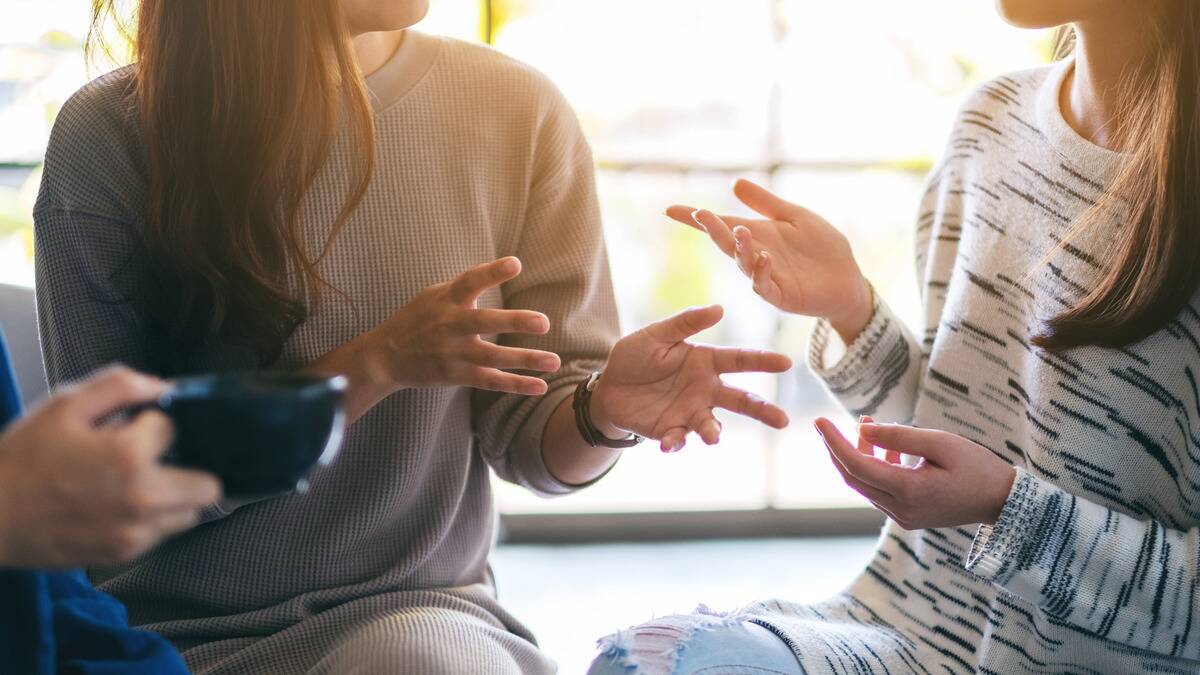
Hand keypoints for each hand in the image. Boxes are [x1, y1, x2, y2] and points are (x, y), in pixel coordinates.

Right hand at [0, 367, 221, 568]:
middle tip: (155, 461)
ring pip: (190, 514)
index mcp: (130, 456)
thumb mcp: (64, 405)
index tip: (129, 429)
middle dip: (188, 467)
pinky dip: (151, 520)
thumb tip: (161, 386)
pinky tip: (118, 506)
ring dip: (174, 497)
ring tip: (136, 484)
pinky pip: (161, 535)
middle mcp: (142, 498)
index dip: (151, 424)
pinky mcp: (123, 553)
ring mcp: (135, 531)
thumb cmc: (20, 461)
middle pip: (207, 485)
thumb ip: (119, 386)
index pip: (173, 429)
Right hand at [362, 257, 560, 395]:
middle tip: (543, 322)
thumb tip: (497, 271)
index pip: (469, 282)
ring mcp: (453, 353)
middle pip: (482, 322)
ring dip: (524, 360)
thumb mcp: (434, 295)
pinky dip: (515, 384)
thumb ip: (464, 287)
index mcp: (446, 300)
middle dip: (512, 322)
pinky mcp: (456, 375)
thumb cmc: (417, 319)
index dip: (491, 273)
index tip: (515, 264)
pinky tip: (540, 386)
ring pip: (492, 357)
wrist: (385, 357)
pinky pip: (490, 381)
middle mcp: (450, 326)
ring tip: (555, 361)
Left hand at [590, 305, 791, 451]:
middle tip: (783, 420)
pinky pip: (679, 438)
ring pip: (712, 425)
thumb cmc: (636, 356)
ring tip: (713, 438)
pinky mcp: (672, 430)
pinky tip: (668, 443)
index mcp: (706, 362)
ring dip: (713, 432)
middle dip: (763, 410)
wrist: (608, 387)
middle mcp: (705, 390)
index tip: (786, 363)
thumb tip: (719, 309)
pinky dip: (676, 442)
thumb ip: (685, 323)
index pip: (740, 360)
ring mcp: (690, 412)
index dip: (763, 361)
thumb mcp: (656, 334)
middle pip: (741, 400)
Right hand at [666, 179, 872, 343]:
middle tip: (700, 214)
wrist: (847, 278)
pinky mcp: (781, 296)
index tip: (670, 210)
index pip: (721, 225)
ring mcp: (766, 277)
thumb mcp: (795, 217)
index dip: (695, 219)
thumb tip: (735, 183)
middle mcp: (755, 256)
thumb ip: (766, 203)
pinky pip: (765, 286)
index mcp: (756, 235)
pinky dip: (761, 272)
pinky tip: (765, 257)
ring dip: (739, 248)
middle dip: (712, 229)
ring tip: (741, 231)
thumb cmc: (822, 248)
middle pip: (726, 242)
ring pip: (743, 264)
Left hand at [814, 417, 1016, 529]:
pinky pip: (879, 491)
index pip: (857, 465)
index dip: (834, 442)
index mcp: (908, 491)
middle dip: (838, 449)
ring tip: (867, 426)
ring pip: (865, 484)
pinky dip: (874, 468)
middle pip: (853, 477)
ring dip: (859, 455)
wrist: (1003, 501)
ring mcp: (902, 516)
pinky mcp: (907, 516)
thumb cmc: (977, 467)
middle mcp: (900, 509)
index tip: (819, 421)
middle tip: (830, 424)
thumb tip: (863, 429)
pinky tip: (884, 448)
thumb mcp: (940, 443)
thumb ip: (900, 437)